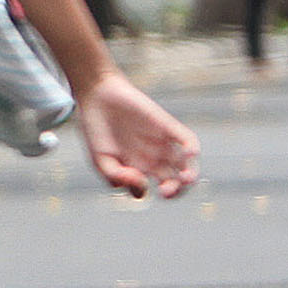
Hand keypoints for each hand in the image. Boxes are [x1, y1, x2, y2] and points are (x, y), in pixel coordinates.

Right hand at [75, 72, 198, 198]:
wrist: (96, 96)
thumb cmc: (95, 129)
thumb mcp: (99, 160)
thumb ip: (117, 178)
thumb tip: (143, 186)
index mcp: (136, 168)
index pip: (150, 188)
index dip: (145, 191)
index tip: (130, 180)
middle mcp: (152, 158)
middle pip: (174, 180)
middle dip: (176, 190)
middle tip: (166, 191)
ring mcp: (161, 143)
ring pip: (185, 164)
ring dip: (190, 175)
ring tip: (184, 179)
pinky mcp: (166, 126)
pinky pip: (187, 139)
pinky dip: (192, 148)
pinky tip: (188, 154)